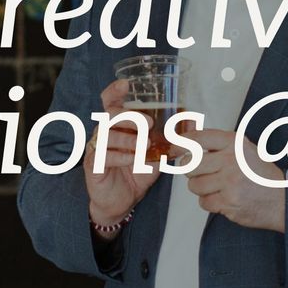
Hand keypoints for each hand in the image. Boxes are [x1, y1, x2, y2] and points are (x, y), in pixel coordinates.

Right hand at [84, 80, 159, 231]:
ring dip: (128, 138)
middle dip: (129, 116)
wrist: (121, 202)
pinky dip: (121, 156)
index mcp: (117, 125)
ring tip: (145, 145)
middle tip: (148, 124)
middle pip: (109, 114)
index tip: (126, 84)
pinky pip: (104, 155)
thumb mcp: (158, 154)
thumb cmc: (135, 173)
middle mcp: (104, 133)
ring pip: (106, 133)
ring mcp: (97, 148)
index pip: (110, 101)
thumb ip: (172, 138)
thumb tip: (193, 122)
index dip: (115, 90)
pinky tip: (133, 160)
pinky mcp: (94, 165)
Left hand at [183, 129, 285, 232]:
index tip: (174, 147)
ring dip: (200, 188)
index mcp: (235, 143)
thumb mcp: (245, 150)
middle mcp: (231, 160)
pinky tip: (223, 198)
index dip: (181, 143)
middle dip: (190, 170)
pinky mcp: (228, 202)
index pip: (198, 138)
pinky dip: (209, 202)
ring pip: (194, 185)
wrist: (283, 199)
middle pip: (190, 164)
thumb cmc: (261, 174)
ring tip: (215, 186)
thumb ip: (219, 144)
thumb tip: (187, 140)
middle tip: (198, 172)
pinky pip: (204, 202)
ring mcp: (230, 183)